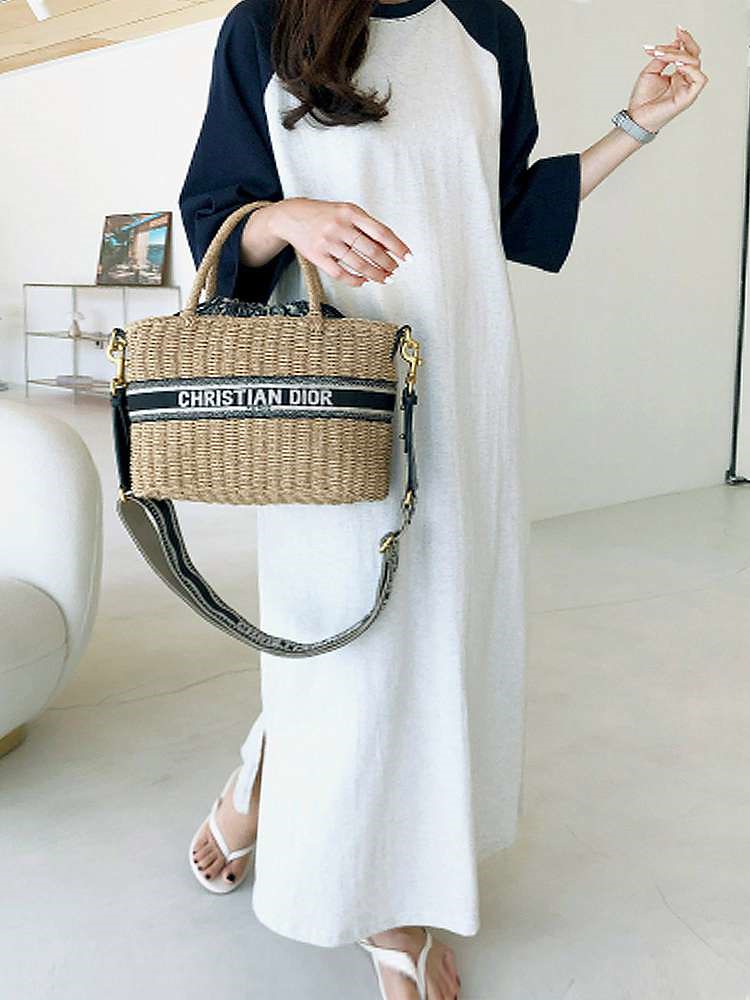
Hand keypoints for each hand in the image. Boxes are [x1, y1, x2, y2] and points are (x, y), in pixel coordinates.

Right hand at [263, 197, 411, 287]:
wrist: (292, 216)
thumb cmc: (325, 215)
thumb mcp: (347, 212)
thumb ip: (366, 227)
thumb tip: (390, 248)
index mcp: (351, 212)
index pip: (380, 232)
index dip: (397, 247)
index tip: (408, 257)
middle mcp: (340, 226)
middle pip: (371, 251)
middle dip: (387, 264)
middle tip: (395, 271)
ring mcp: (328, 241)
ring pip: (358, 264)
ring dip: (375, 275)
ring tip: (384, 279)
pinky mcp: (317, 256)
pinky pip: (340, 273)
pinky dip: (355, 280)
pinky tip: (363, 281)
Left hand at [627, 25, 708, 132]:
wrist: (636, 118)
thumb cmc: (642, 99)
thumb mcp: (650, 71)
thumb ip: (663, 58)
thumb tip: (676, 43)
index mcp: (678, 75)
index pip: (687, 53)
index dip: (684, 40)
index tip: (677, 29)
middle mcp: (685, 80)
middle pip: (694, 55)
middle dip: (684, 43)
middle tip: (675, 35)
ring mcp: (688, 89)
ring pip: (695, 64)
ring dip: (680, 55)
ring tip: (664, 55)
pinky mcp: (688, 98)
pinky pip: (700, 80)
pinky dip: (691, 70)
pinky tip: (678, 66)